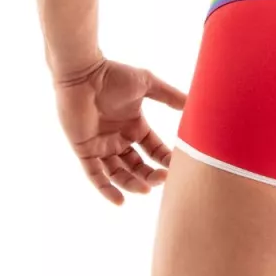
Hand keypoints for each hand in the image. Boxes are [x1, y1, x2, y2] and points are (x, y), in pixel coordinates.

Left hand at [53, 56, 187, 204]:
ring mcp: (101, 146)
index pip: (153, 149)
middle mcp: (119, 139)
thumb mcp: (147, 84)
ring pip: (118, 173)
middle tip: (162, 179)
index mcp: (134, 126)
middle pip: (137, 165)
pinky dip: (106, 190)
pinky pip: (95, 176)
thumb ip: (168, 95)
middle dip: (150, 174)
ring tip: (145, 190)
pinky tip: (120, 201)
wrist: (83, 74)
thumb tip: (192, 101)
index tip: (176, 166)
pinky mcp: (84, 150)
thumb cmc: (114, 75)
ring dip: (132, 184)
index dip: (164, 158)